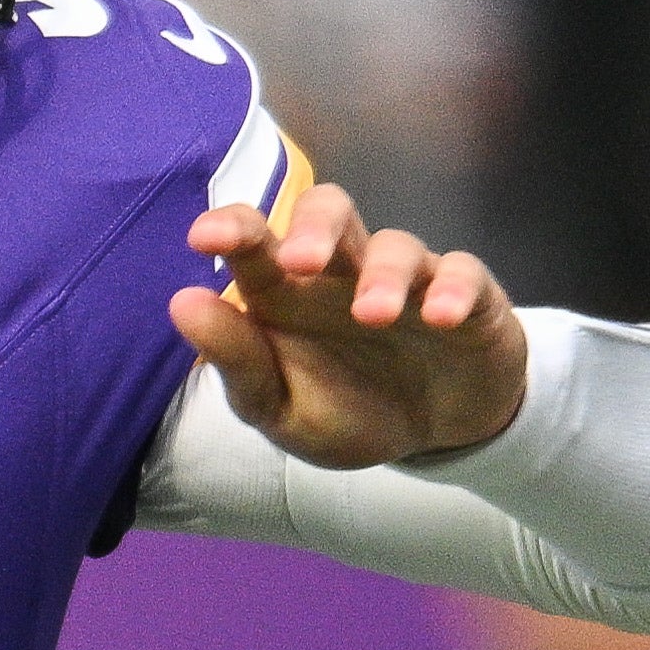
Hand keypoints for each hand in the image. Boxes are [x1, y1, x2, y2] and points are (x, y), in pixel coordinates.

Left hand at [170, 183, 527, 470]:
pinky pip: (463, 274)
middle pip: (329, 212)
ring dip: (383, 275)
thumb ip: (237, 362)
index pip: (257, 242)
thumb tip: (182, 303)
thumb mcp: (280, 408)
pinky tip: (441, 318)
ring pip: (396, 246)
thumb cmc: (348, 410)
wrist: (435, 437)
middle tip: (303, 262)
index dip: (233, 228)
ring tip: (374, 315)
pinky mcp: (467, 298)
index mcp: (289, 294)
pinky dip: (453, 289)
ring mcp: (408, 279)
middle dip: (315, 227)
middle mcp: (345, 273)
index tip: (205, 237)